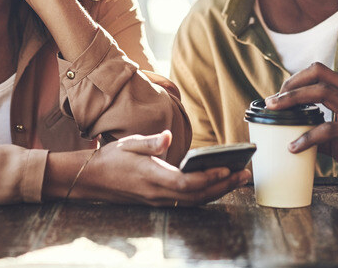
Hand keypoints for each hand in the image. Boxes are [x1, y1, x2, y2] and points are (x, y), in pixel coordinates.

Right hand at [78, 130, 250, 205]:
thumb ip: (150, 143)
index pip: (185, 182)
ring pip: (194, 201)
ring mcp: (158, 200)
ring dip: (218, 191)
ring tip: (237, 179)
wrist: (93, 179)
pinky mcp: (159, 201)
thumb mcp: (129, 143)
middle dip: (223, 186)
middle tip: (245, 175)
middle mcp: (157, 193)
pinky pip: (187, 201)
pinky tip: (217, 184)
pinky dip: (205, 194)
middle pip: (196, 195)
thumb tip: (166, 136)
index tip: (227, 169)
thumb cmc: (112, 157)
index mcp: (151, 176)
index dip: (208, 178)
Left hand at [265, 63, 337, 187]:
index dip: (296, 79)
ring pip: (322, 93)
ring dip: (293, 100)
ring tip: (275, 112)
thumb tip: (293, 135)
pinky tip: (294, 147)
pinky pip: (329, 129)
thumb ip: (320, 131)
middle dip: (290, 85)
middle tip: (271, 101)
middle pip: (317, 76)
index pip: (319, 71)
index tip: (278, 94)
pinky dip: (307, 137)